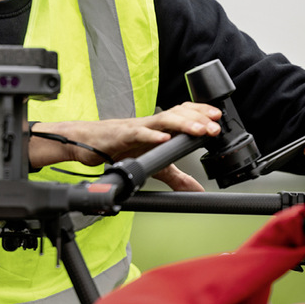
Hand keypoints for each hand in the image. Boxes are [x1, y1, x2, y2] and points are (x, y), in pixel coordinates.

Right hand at [29, 102, 221, 190]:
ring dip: (183, 124)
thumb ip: (176, 177)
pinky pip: (138, 133)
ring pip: (163, 120)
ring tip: (199, 130)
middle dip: (199, 119)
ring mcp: (136, 128)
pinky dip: (152, 135)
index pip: (184, 114)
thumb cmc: (116, 148)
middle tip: (215, 127)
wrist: (86, 145)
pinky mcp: (121, 135)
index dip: (201, 113)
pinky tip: (164, 138)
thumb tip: (196, 190)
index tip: (219, 118)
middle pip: (178, 114)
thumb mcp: (153, 165)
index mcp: (158, 128)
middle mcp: (150, 124)